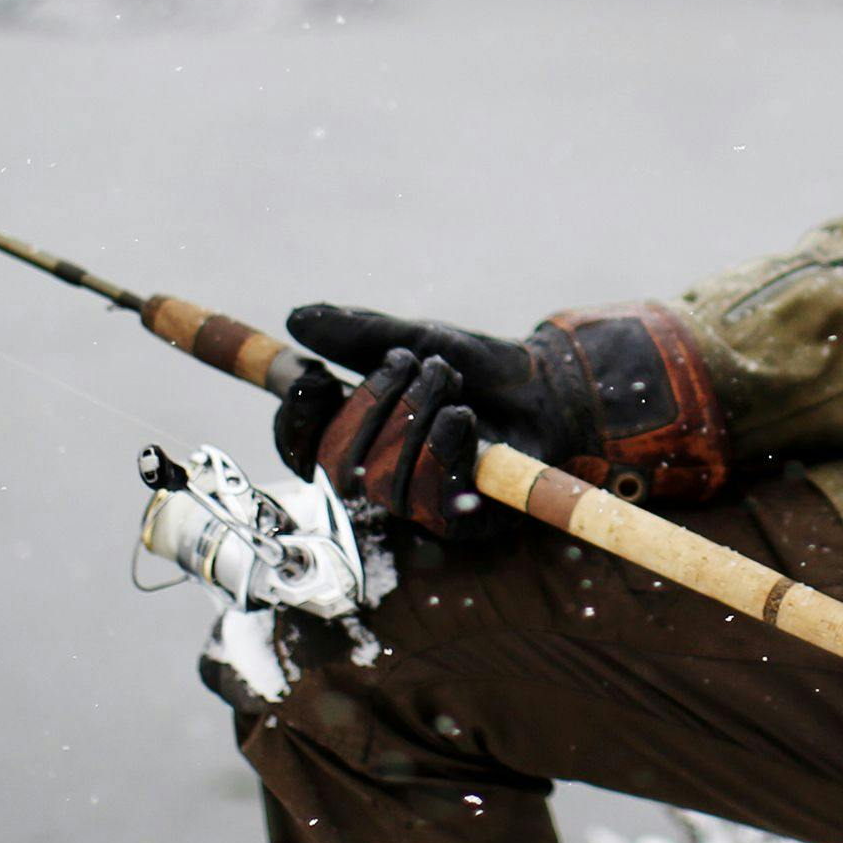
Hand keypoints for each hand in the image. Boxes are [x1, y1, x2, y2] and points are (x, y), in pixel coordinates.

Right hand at [274, 301, 729, 538]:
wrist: (547, 385)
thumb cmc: (477, 367)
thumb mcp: (416, 339)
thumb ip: (358, 332)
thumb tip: (297, 318)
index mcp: (357, 434)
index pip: (299, 445)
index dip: (296, 419)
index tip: (314, 378)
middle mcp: (378, 476)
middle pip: (336, 464)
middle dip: (372, 403)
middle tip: (415, 363)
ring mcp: (416, 503)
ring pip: (382, 481)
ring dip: (416, 416)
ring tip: (449, 380)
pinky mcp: (457, 523)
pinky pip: (429, 500)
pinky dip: (443, 447)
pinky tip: (464, 417)